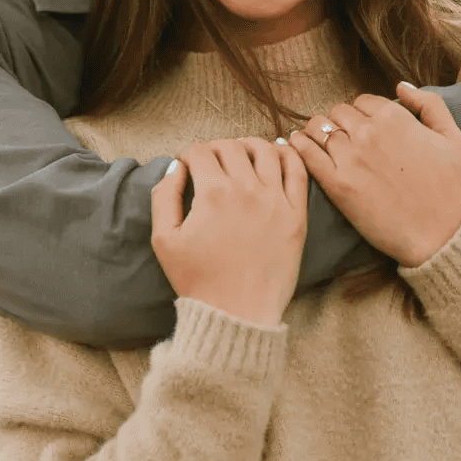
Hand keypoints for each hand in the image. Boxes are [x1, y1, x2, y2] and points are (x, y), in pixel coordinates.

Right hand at [151, 139, 307, 325]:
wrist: (236, 314)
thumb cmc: (197, 281)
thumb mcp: (164, 240)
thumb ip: (163, 196)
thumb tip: (176, 167)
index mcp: (213, 193)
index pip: (201, 151)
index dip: (189, 154)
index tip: (188, 165)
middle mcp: (247, 189)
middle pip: (230, 147)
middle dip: (215, 148)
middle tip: (211, 162)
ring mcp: (276, 201)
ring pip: (265, 151)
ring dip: (249, 146)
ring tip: (241, 154)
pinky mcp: (296, 216)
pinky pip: (297, 172)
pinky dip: (287, 155)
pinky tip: (277, 154)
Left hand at [288, 89, 460, 268]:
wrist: (438, 234)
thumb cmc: (449, 187)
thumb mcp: (453, 138)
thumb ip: (430, 104)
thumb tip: (401, 86)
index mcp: (394, 117)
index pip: (362, 101)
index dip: (362, 113)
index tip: (364, 128)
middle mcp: (369, 132)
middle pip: (339, 113)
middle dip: (341, 123)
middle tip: (345, 139)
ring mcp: (350, 158)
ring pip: (318, 128)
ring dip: (318, 132)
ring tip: (320, 142)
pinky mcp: (337, 184)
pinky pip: (307, 154)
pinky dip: (298, 145)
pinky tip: (296, 144)